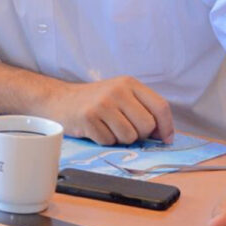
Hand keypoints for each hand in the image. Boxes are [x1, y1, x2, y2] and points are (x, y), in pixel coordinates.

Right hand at [52, 76, 173, 144]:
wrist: (59, 100)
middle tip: (125, 128)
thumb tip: (164, 135)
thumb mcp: (120, 95)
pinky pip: (109, 141)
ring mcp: (101, 104)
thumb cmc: (95, 101)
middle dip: (139, 134)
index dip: (167, 126)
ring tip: (108, 127)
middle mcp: (117, 90)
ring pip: (129, 137)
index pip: (160, 106)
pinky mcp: (88, 118)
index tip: (165, 138)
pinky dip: (104, 140)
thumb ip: (143, 109)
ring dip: (120, 139)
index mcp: (129, 83)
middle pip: (147, 126)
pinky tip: (95, 129)